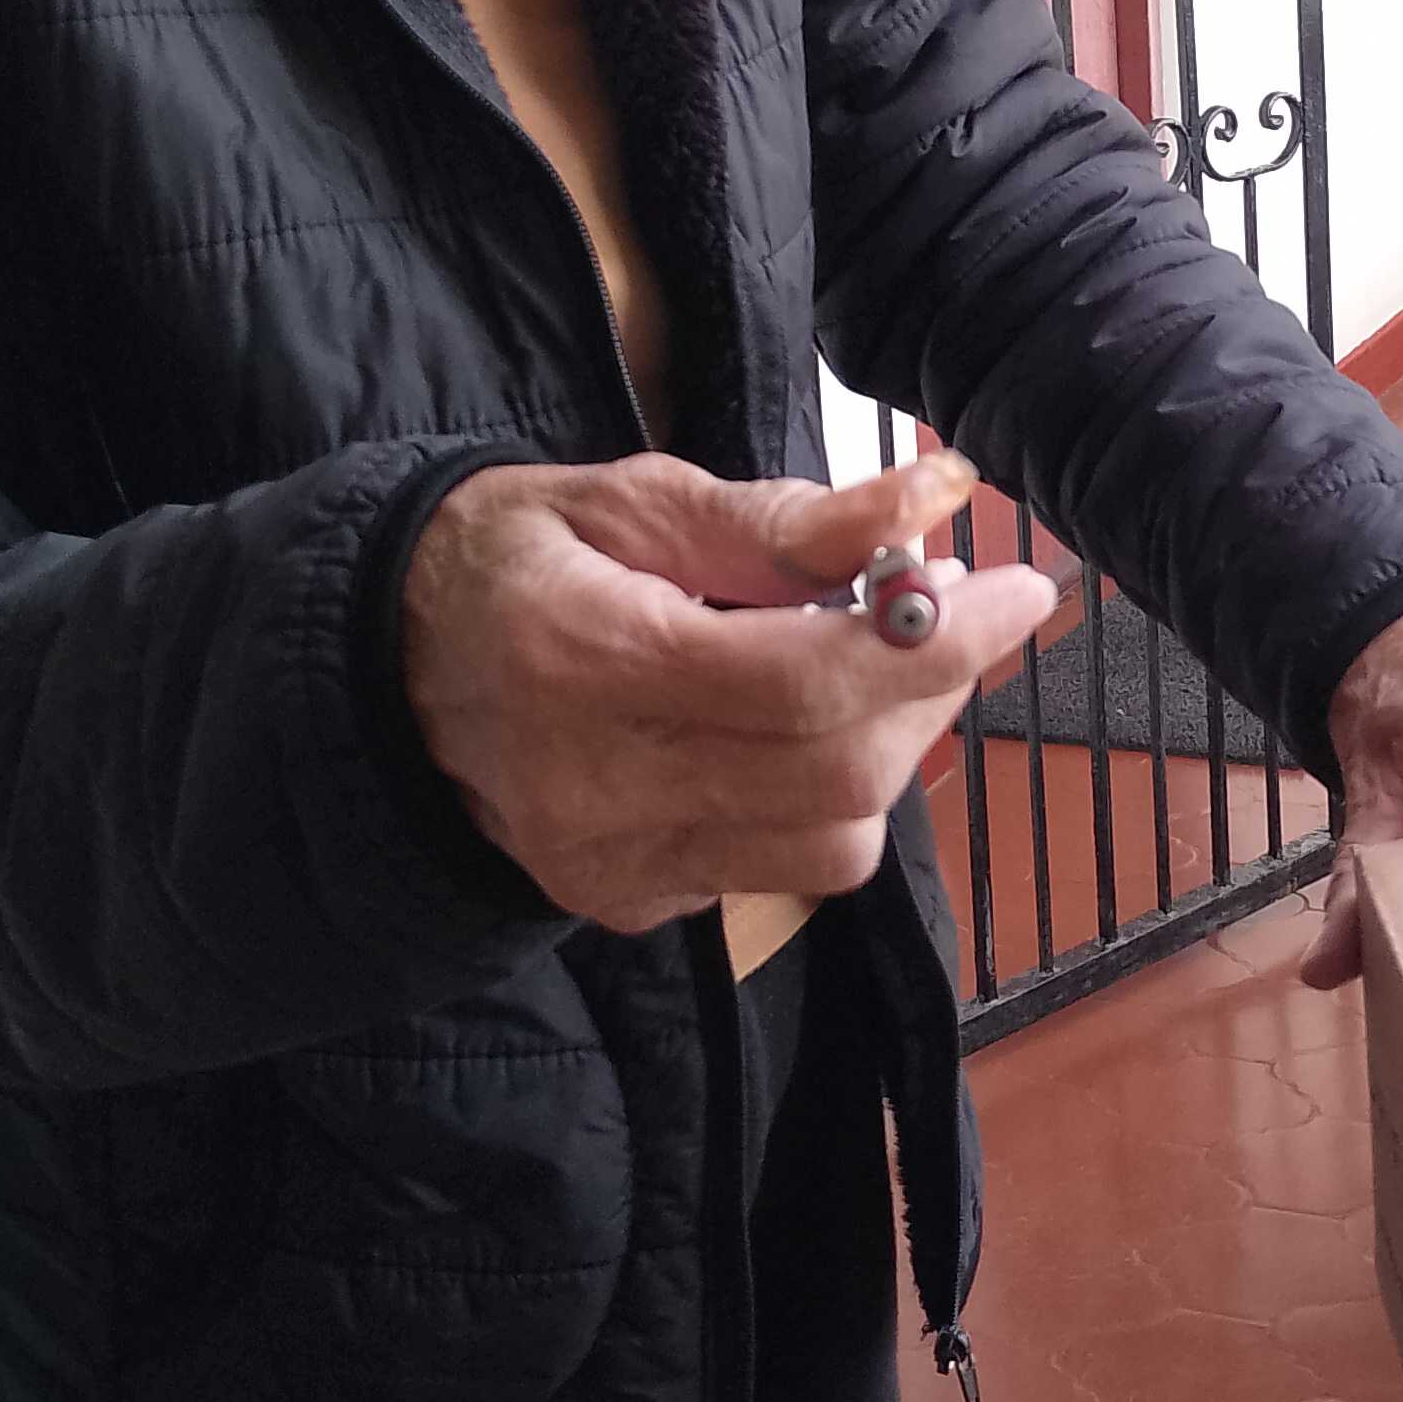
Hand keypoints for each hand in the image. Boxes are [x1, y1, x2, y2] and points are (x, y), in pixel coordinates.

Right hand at [401, 447, 1051, 928]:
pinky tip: (790, 727)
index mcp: (588, 661)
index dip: (935, 645)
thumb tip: (928, 503)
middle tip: (944, 611)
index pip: (806, 684)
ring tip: (862, 664)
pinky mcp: (631, 903)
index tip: (1018, 590)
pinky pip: (782, 868)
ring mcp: (616, 864)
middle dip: (928, 689)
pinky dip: (826, 794)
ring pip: (831, 841)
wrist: (384, 674)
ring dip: (891, 747)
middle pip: (838, 774)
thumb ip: (781, 518)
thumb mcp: (630, 498)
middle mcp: (600, 788)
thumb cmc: (512, 559)